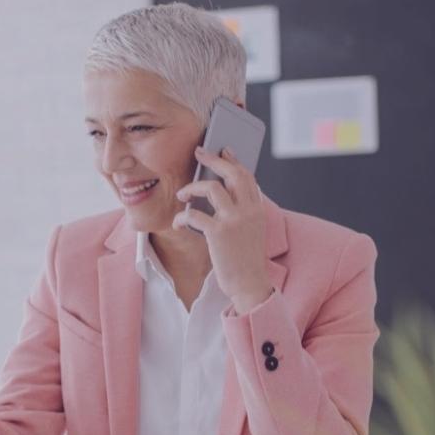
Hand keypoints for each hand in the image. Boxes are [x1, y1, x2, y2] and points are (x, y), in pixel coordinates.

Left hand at [174, 146, 273, 312]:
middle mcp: (248, 210)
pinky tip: (178, 224)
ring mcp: (233, 220)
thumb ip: (242, 211)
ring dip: (191, 188)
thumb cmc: (245, 259)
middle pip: (231, 173)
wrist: (249, 284)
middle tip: (198, 153)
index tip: (223, 150)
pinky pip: (194, 214)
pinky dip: (181, 218)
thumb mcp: (251, 230)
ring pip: (211, 188)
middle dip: (213, 160)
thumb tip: (220, 193)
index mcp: (257, 209)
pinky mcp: (218, 233)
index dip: (233, 160)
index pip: (247, 176)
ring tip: (182, 195)